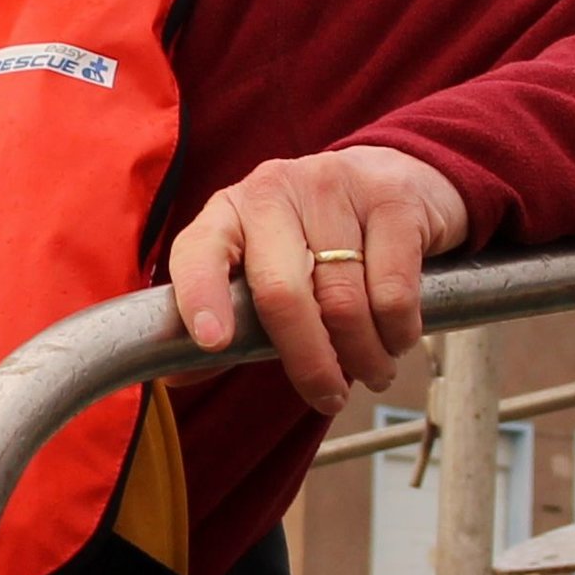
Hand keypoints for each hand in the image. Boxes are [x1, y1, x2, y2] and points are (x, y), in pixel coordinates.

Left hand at [169, 146, 471, 411]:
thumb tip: (173, 377)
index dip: (200, 296)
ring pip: (344, 301)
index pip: (199, 251)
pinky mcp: (392, 199)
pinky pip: (393, 292)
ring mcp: (335, 187)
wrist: (401, 179)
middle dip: (309, 361)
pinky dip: (397, 332)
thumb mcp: (268, 266)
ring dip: (364, 356)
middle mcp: (275, 190)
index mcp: (230, 212)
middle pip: (280, 292)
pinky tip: (396, 336)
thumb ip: (231, 319)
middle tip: (329, 396)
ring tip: (372, 369)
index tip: (213, 341)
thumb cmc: (323, 240)